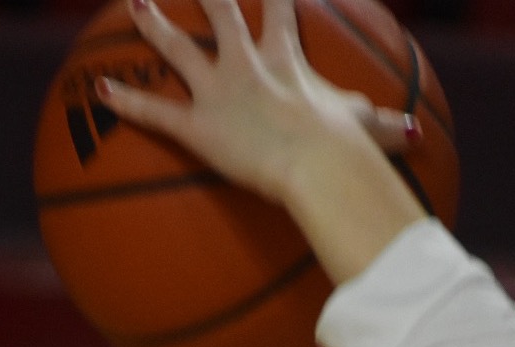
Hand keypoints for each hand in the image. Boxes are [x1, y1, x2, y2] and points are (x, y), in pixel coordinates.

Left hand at [97, 0, 415, 205]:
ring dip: (155, 25)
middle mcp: (247, 64)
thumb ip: (384, 127)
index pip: (279, 11)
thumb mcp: (369, 129)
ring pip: (178, 49)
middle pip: (221, 14)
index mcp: (286, 61)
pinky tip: (99, 89)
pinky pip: (154, 112)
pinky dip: (126, 101)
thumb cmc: (346, 147)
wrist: (318, 162)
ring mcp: (218, 91)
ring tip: (135, 4)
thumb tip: (416, 134)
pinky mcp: (197, 125)